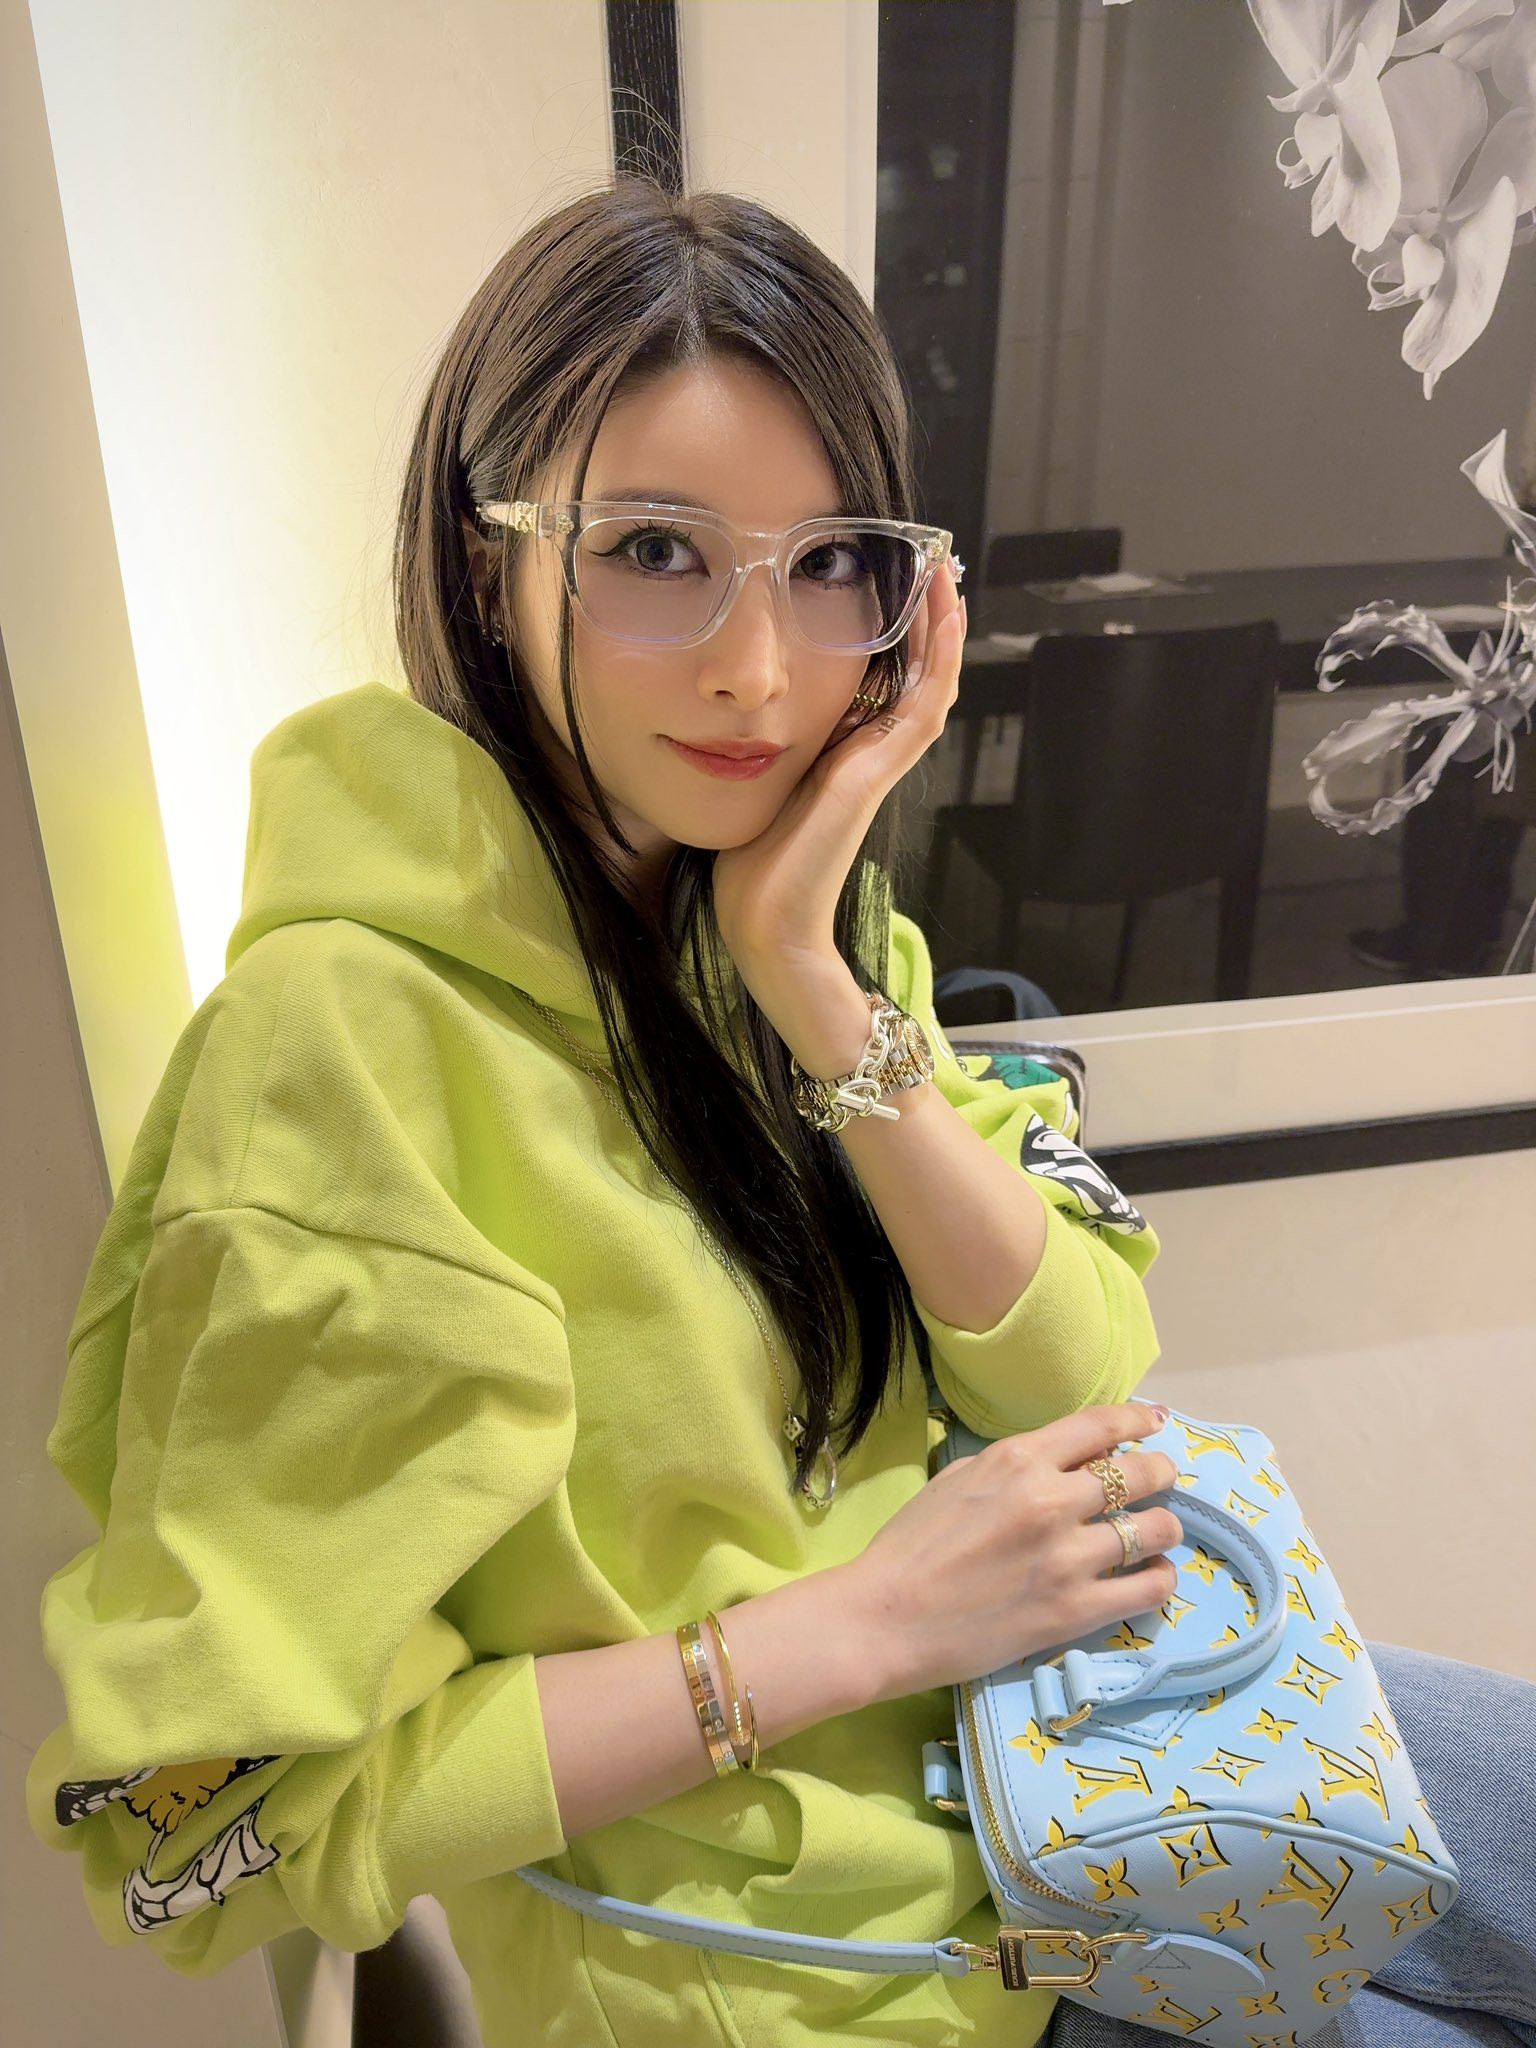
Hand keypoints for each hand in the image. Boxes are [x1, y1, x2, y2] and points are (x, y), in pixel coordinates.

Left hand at [711, 559, 966, 979]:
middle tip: (929, 564)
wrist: (765, 923)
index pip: (878, 683)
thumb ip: (759, 752)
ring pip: (929, 683)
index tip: (886, 583)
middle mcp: (868, 757)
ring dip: (940, 628)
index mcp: (840, 757)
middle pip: (912, 675)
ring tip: (943, 574)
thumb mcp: (752, 787)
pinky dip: (939, 659)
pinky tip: (944, 615)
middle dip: (921, 620)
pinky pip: (924, 704)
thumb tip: (731, 715)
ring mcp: (880, 765)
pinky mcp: (878, 773)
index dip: (892, 636)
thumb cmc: (750, 868)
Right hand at [823, 1402, 1182, 1705]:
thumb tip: (1067, 1461)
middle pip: (1141, 1474)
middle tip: (1164, 1477)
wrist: (885, 1618)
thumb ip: (1016, 1466)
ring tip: (1161, 1531)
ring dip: (1165, 1526)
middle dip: (1162, 1470)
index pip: (1100, 1426)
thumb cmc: (911, 1545)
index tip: (1156, 1422)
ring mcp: (1067, 1558)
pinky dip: (1160, 1579)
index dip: (1138, 1421)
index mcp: (1018, 1460)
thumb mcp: (959, 1479)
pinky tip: (1156, 1576)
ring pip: (1154, 1530)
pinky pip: (1147, 1589)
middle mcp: (1051, 1500)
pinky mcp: (1075, 1611)